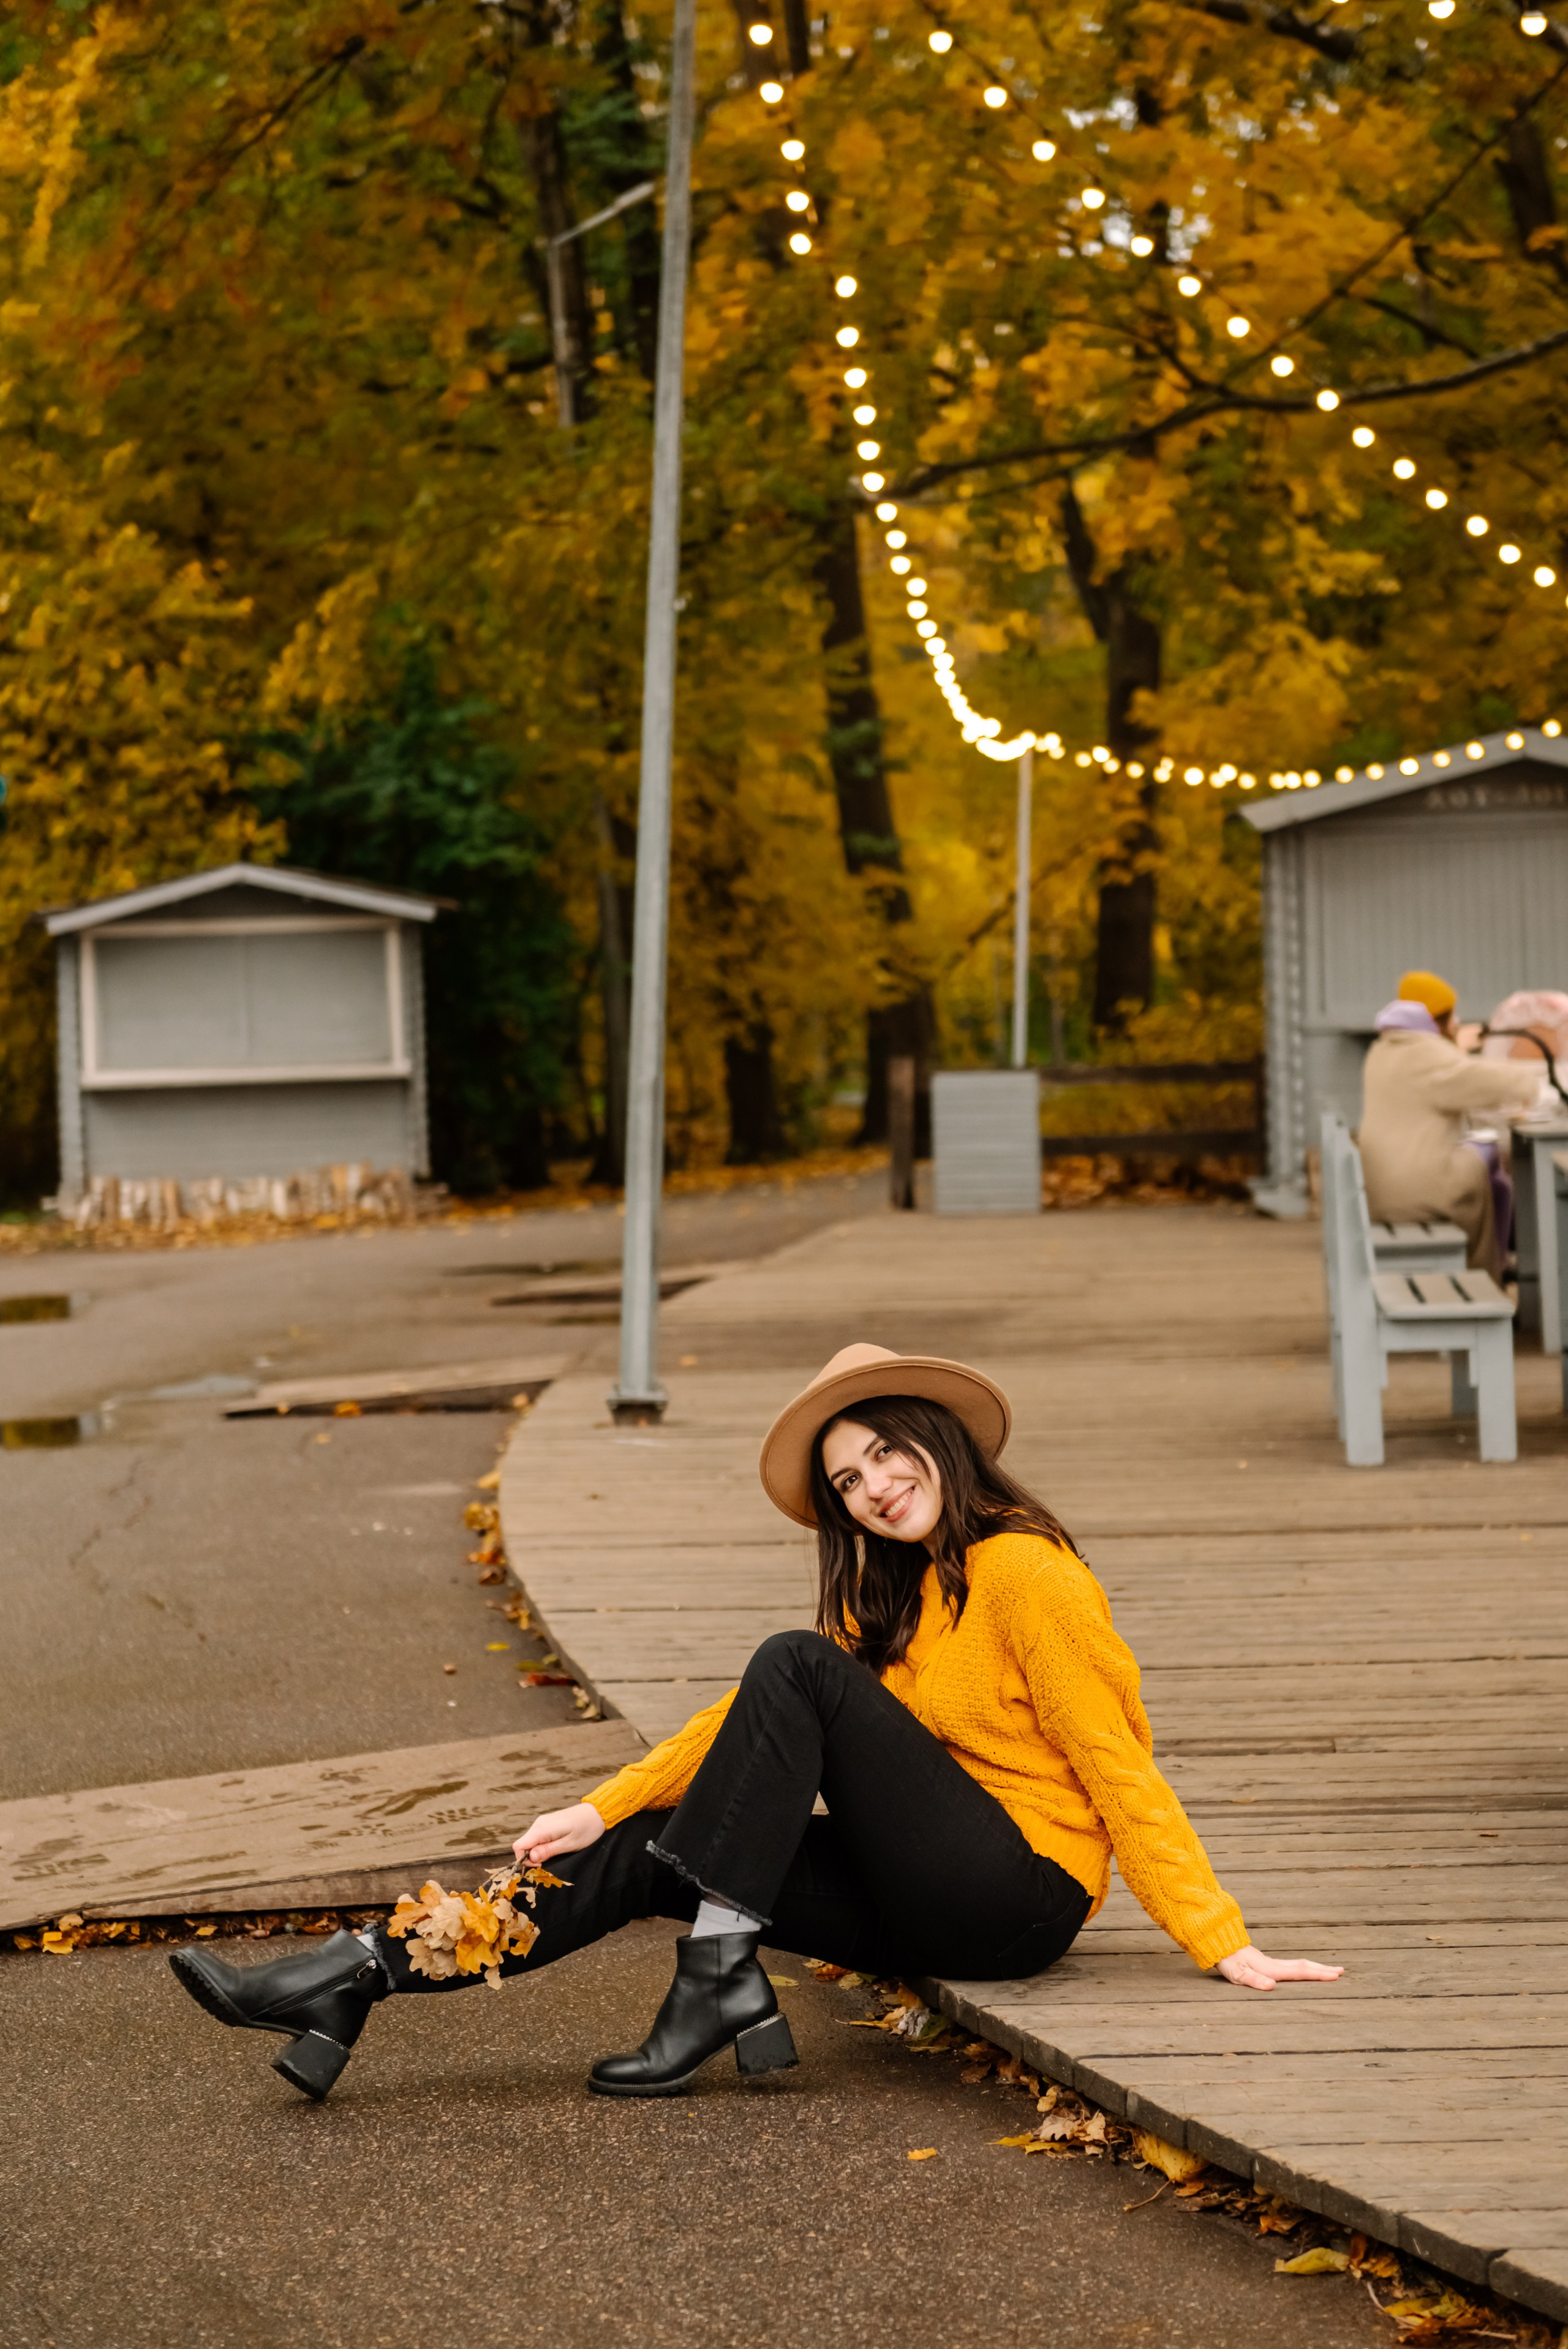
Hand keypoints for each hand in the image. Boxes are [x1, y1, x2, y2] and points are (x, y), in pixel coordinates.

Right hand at [513, 1801, 605, 1866]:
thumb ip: (548, 1851)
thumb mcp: (569, 1844)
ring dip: (538, 1852)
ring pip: (530, 1842)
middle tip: (549, 1862)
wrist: (598, 1813)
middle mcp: (539, 1823)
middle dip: (531, 1857)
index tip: (540, 1865)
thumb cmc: (587, 1829)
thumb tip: (530, 1858)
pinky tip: (555, 1847)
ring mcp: (543, 1822)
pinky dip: (542, 1846)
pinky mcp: (548, 1823)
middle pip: (524, 1844)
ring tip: (555, 1854)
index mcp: (542, 1828)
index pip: (519, 1846)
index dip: (524, 1859)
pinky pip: (538, 1837)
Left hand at [1217, 1943, 1342, 1992]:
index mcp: (1272, 1969)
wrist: (1218, 1944)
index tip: (1336, 1975)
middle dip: (1323, 1970)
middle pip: (1303, 1966)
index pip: (1300, 1972)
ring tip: (1329, 1970)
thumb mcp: (1238, 1974)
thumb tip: (1272, 1986)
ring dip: (1315, 1968)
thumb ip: (1255, 1979)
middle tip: (1341, 1971)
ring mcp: (1271, 1963)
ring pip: (1298, 1965)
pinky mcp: (1266, 1964)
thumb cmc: (1228, 1961)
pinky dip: (1304, 1968)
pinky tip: (1303, 1970)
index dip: (1318, 1975)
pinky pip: (1291, 1966)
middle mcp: (1274, 1965)